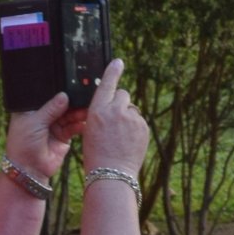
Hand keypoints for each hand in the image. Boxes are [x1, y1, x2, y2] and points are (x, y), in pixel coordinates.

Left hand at [4, 96, 76, 184]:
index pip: (47, 97)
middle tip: (82, 99)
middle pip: (61, 105)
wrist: (28, 170)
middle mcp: (44, 116)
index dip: (58, 92)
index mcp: (32, 110)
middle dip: (71, 103)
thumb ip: (50, 109)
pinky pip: (73, 127)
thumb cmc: (23, 144)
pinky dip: (78, 125)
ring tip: (84, 112)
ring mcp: (54, 126)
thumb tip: (64, 95)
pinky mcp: (63, 137)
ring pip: (69, 115)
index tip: (70, 87)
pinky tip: (82, 124)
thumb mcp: (35, 122)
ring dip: (77, 114)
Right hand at [77, 58, 149, 178]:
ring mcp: (131, 118)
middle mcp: (115, 110)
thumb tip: (116, 104)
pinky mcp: (143, 126)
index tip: (118, 61)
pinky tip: (128, 141)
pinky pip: (139, 121)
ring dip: (127, 117)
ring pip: (132, 109)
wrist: (111, 173)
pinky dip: (135, 128)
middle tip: (115, 120)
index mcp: (97, 110)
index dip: (113, 71)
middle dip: (121, 103)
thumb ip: (103, 113)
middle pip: (123, 94)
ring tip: (120, 137)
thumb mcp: (90, 129)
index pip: (107, 84)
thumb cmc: (96, 154)